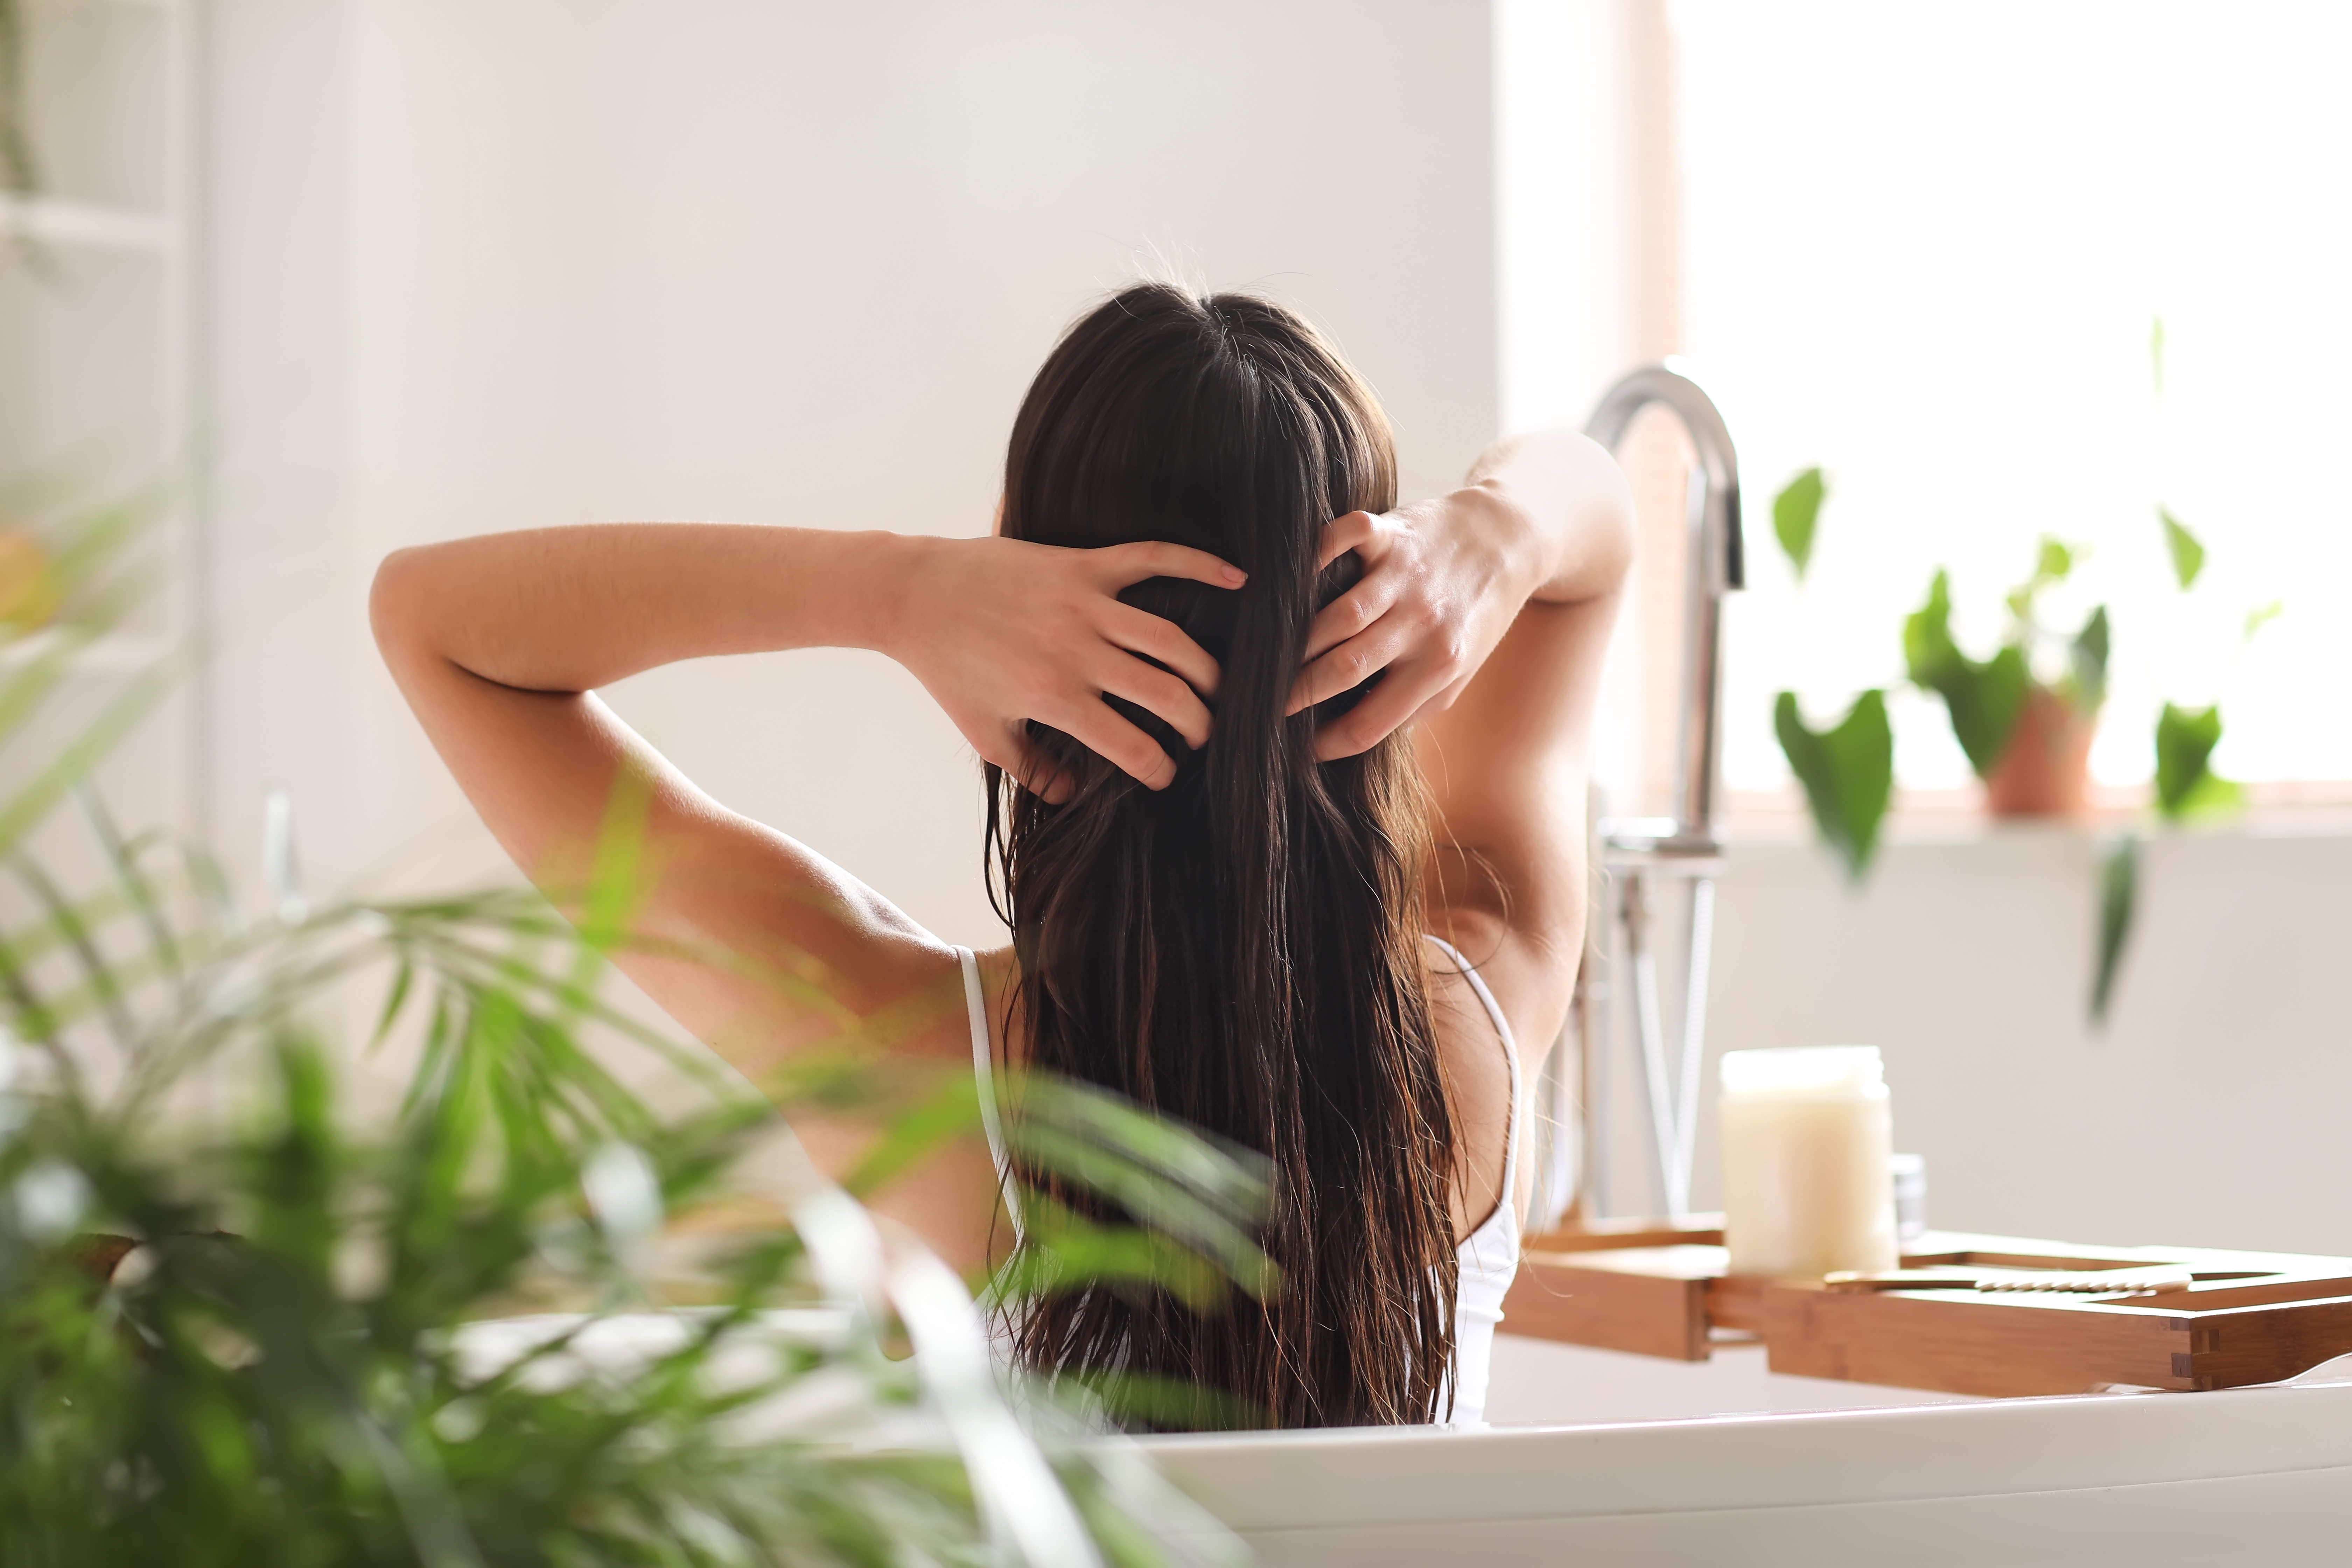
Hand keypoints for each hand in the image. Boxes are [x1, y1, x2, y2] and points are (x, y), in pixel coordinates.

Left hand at [890, 535, 1244, 800]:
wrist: (914, 594)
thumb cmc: (949, 668)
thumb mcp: (984, 732)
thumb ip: (1032, 770)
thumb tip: (1073, 797)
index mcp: (1055, 698)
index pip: (1132, 747)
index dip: (1160, 770)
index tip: (1166, 777)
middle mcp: (1077, 652)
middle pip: (1167, 694)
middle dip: (1200, 723)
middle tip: (1205, 735)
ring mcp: (1084, 604)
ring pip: (1172, 639)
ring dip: (1207, 669)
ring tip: (1218, 689)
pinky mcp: (1083, 564)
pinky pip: (1153, 559)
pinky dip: (1199, 564)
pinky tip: (1238, 578)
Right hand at [1286, 487, 1544, 759]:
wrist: (1508, 539)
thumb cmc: (1475, 613)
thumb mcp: (1459, 672)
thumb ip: (1412, 702)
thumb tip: (1350, 732)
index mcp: (1439, 668)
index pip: (1370, 723)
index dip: (1326, 745)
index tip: (1296, 750)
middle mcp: (1422, 624)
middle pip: (1345, 670)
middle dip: (1295, 694)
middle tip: (1261, 705)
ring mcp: (1405, 577)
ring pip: (1336, 617)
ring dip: (1293, 641)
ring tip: (1264, 659)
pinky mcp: (1393, 532)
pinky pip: (1344, 540)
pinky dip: (1314, 555)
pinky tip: (1289, 580)